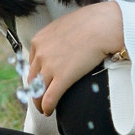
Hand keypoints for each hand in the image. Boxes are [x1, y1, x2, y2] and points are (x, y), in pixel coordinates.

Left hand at [23, 0, 124, 116]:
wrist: (102, 26)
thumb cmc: (91, 23)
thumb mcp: (65, 26)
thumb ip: (59, 37)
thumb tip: (64, 45)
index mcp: (39, 40)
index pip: (32, 63)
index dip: (36, 74)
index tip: (40, 80)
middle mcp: (40, 53)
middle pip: (32, 78)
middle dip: (35, 90)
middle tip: (39, 97)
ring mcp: (50, 66)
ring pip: (38, 90)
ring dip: (39, 102)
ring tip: (43, 108)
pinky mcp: (62, 77)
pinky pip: (49, 97)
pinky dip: (47, 107)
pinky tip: (49, 111)